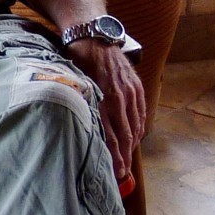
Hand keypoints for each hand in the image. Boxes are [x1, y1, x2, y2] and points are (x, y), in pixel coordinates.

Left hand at [65, 40, 146, 181]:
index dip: (115, 158)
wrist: (92, 38)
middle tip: (123, 176)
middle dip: (125, 158)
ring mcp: (129, 92)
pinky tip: (135, 138)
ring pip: (135, 126)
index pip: (112, 138)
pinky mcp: (136, 86)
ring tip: (128, 160)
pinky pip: (140, 113)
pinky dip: (138, 128)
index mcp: (101, 101)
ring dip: (132, 146)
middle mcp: (118, 98)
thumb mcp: (74, 89)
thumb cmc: (76, 64)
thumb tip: (83, 137)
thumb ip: (82, 111)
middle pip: (125, 136)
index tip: (117, 174)